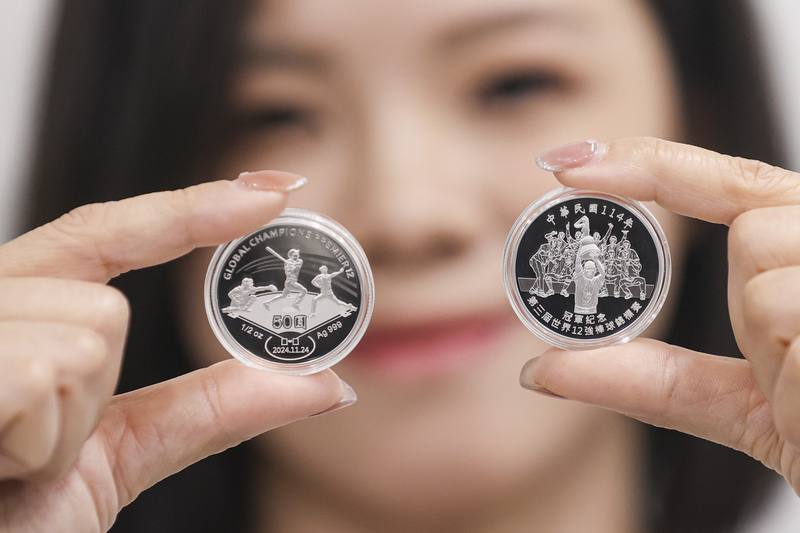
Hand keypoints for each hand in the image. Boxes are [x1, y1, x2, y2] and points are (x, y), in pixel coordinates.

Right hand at [0, 171, 353, 531]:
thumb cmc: (25, 514)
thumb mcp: (123, 453)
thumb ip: (211, 409)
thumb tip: (324, 385)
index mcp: (18, 309)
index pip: (104, 234)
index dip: (190, 210)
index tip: (276, 191)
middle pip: (107, 307)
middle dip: (96, 395)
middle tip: (41, 449)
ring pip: (86, 342)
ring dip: (66, 429)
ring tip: (11, 463)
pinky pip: (46, 376)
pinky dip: (42, 442)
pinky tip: (1, 464)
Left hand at [522, 137, 799, 492]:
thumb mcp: (740, 405)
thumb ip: (649, 379)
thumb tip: (542, 371)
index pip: (729, 183)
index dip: (648, 164)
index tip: (567, 163)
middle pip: (749, 231)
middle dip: (752, 301)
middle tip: (797, 359)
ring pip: (765, 280)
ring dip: (778, 348)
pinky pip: (789, 323)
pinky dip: (798, 376)